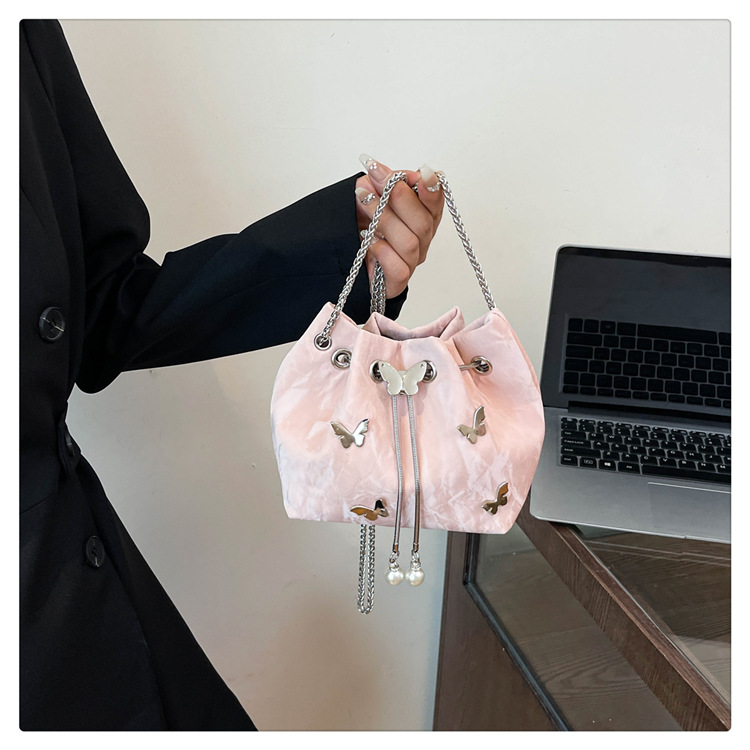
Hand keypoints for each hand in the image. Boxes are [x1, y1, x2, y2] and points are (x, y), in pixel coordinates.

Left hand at [355, 154, 443, 297]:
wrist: (347, 254)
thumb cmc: (365, 224)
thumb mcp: (371, 195)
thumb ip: (382, 183)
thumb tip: (385, 172)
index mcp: (422, 216)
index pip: (435, 202)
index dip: (432, 189)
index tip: (422, 172)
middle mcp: (421, 239)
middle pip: (423, 222)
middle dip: (400, 197)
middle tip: (378, 177)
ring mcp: (411, 261)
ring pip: (409, 242)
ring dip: (385, 217)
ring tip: (363, 198)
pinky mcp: (397, 280)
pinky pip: (398, 268)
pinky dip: (382, 251)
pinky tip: (369, 238)